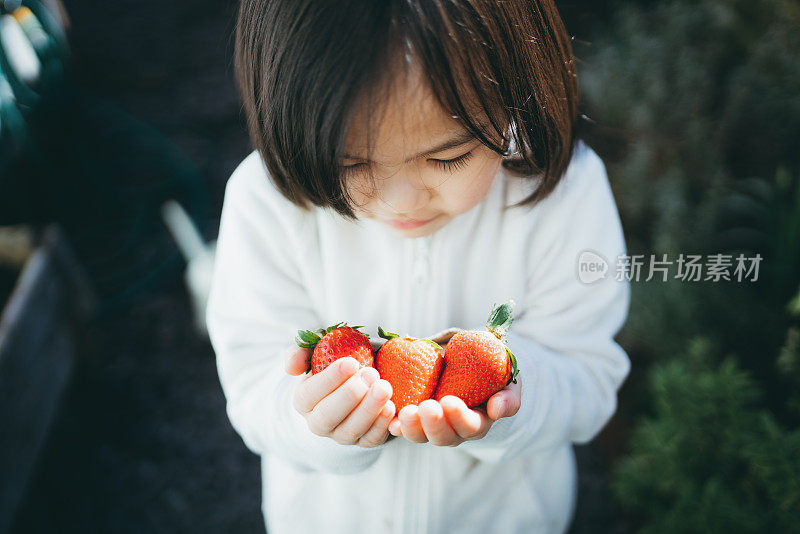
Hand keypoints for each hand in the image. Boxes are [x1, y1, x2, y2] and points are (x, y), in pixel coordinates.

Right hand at [284, 346, 394, 447]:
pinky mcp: (364, 442)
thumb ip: (299, 354)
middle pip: (328, 416)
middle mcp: (318, 423)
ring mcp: (341, 435)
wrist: (356, 381)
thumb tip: (292, 367)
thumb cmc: (334, 364)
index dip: (329, 379)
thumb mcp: (315, 353)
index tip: (351, 362)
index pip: (309, 394)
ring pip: (352, 429)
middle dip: (349, 396)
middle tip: (370, 375)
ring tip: (384, 387)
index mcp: (303, 400)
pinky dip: (382, 425)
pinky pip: (372, 439)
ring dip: (369, 409)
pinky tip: (391, 407)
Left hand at [387, 380, 520, 445]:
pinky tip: (390, 418)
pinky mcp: (416, 419)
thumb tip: (496, 409)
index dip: (460, 417)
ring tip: (405, 412)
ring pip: (421, 436)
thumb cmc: (493, 375)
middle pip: (444, 437)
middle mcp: (455, 431)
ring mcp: (433, 427)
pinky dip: (397, 425)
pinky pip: (405, 427)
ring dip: (412, 427)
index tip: (449, 401)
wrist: (473, 368)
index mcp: (478, 423)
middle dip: (433, 424)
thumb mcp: (509, 383)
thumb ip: (508, 397)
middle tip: (424, 407)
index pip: (470, 427)